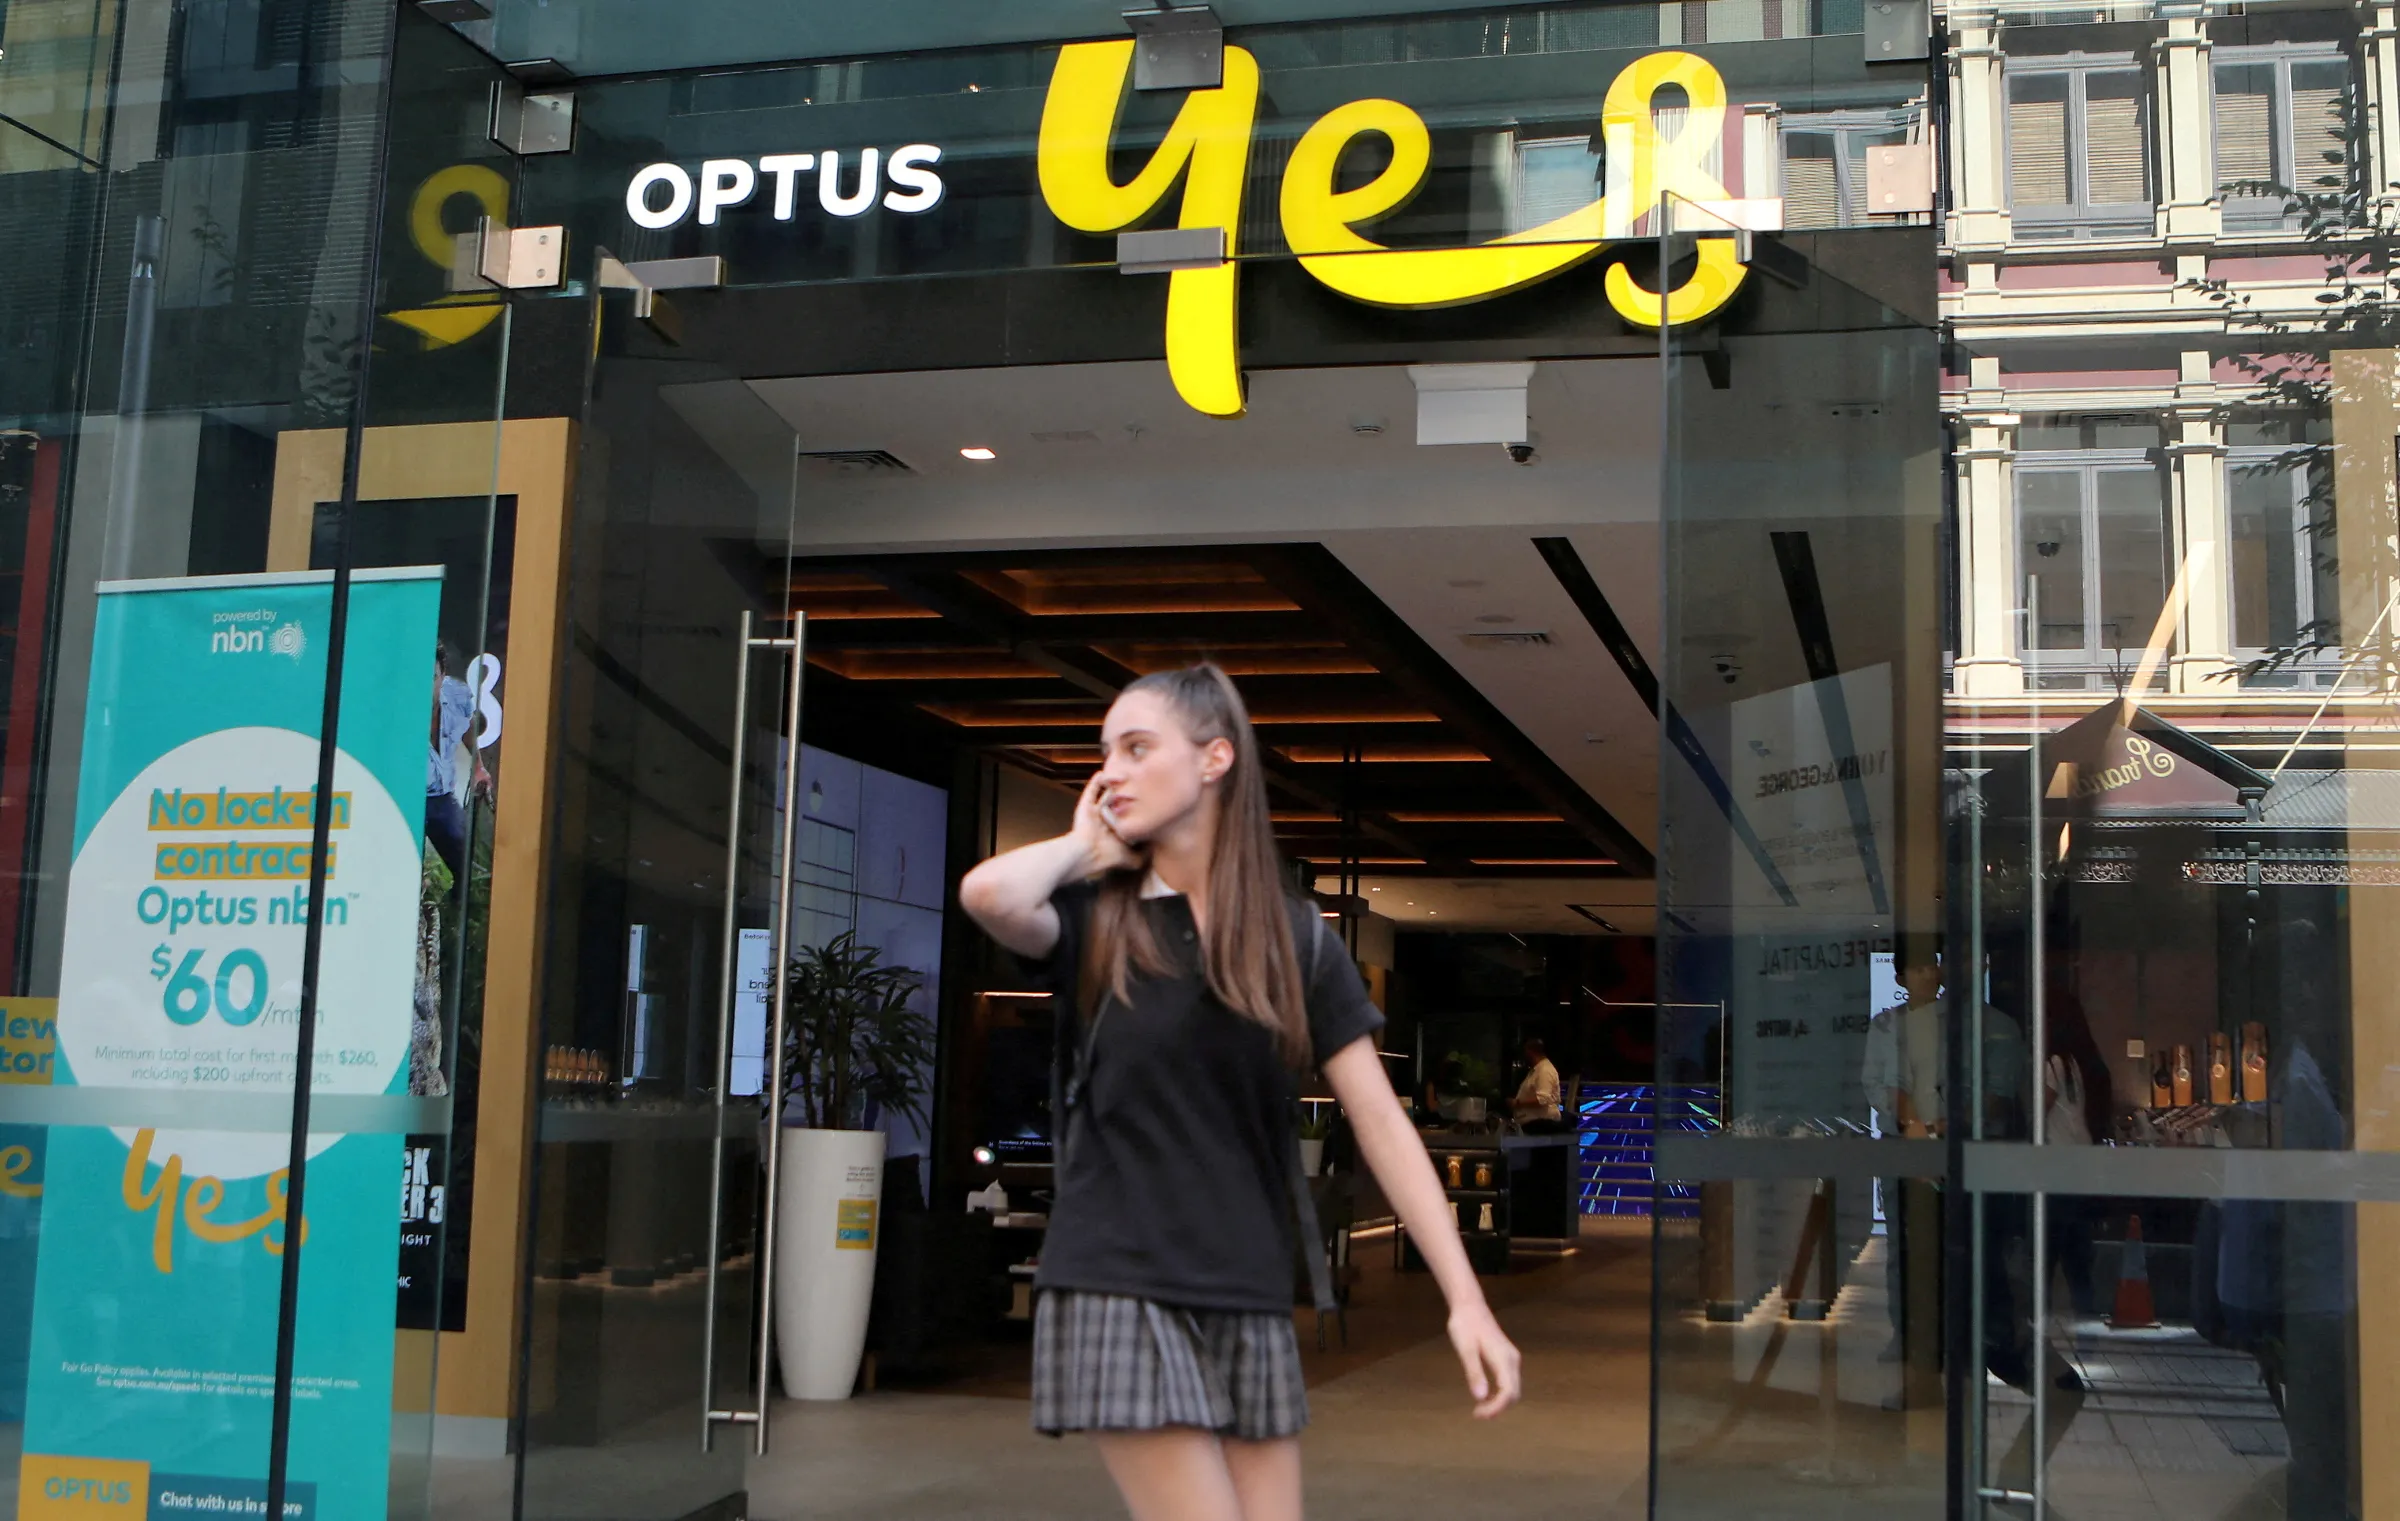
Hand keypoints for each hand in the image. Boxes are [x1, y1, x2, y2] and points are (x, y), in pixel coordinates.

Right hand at [1071, 773, 1143, 876]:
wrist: (1087, 852)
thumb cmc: (1109, 856)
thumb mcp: (1131, 859)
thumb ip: (1142, 856)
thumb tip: (1153, 850)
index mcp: (1115, 834)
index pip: (1127, 819)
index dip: (1136, 812)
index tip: (1148, 802)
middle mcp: (1105, 823)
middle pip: (1118, 806)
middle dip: (1126, 797)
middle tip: (1137, 787)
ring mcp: (1094, 814)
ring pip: (1105, 797)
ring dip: (1112, 788)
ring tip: (1122, 777)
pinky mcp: (1085, 808)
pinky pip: (1090, 792)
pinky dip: (1094, 783)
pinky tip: (1101, 774)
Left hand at [1446, 1303, 1520, 1417]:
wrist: (1469, 1306)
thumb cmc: (1465, 1326)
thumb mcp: (1465, 1349)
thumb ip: (1474, 1372)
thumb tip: (1480, 1397)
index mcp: (1503, 1358)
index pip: (1508, 1392)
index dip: (1496, 1408)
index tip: (1478, 1414)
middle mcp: (1512, 1360)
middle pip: (1514, 1393)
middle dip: (1498, 1408)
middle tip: (1477, 1414)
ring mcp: (1511, 1359)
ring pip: (1513, 1389)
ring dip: (1500, 1403)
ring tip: (1480, 1409)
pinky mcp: (1506, 1358)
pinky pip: (1509, 1382)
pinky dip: (1500, 1394)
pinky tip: (1485, 1397)